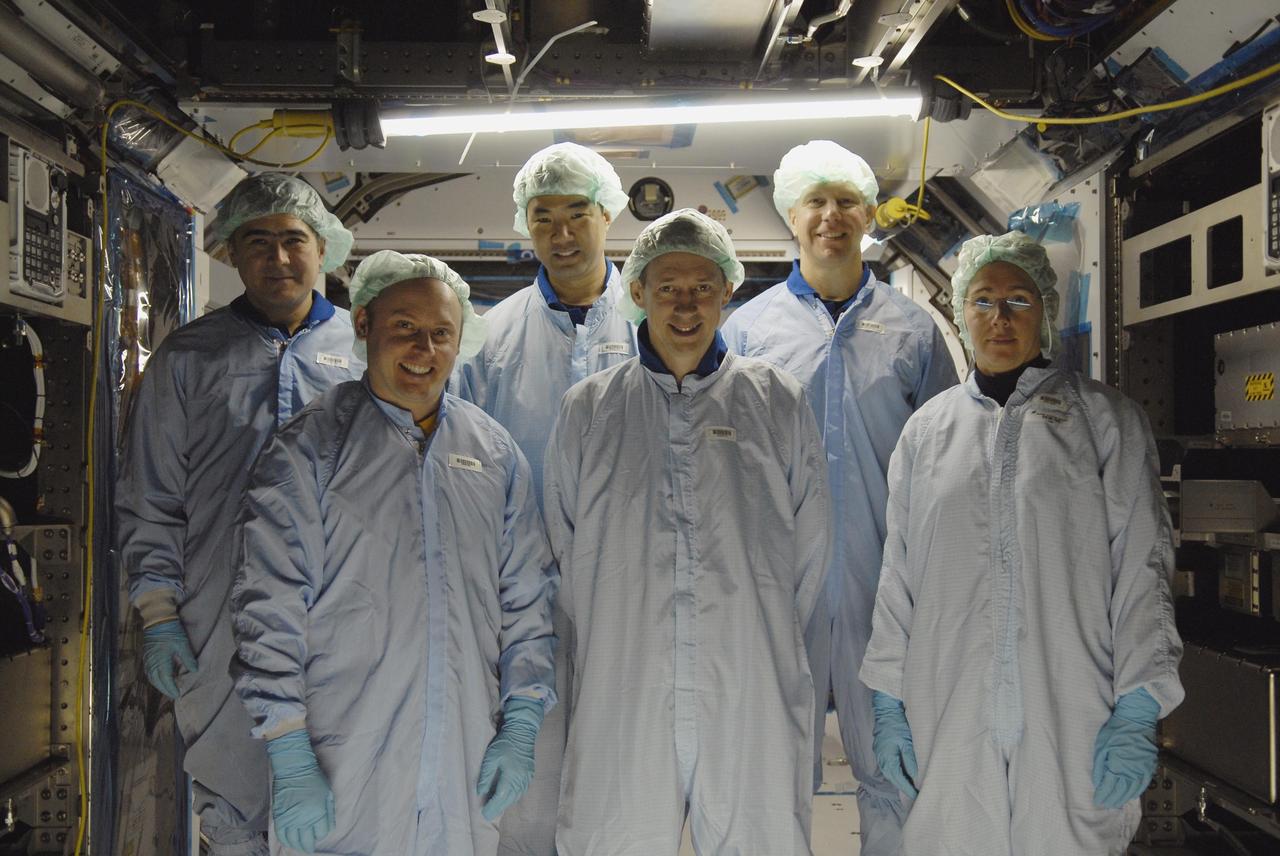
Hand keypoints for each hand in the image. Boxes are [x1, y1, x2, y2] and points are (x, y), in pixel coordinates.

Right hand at [141, 620, 196, 698]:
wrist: (157, 620)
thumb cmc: (171, 631)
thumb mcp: (182, 644)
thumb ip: (188, 659)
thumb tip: (194, 670)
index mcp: (161, 661)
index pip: (166, 680)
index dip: (171, 689)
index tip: (178, 695)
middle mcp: (152, 663)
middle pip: (157, 681)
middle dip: (165, 689)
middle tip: (174, 695)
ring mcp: (148, 660)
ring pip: (152, 678)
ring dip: (160, 685)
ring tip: (169, 689)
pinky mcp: (147, 656)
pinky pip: (149, 672)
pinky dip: (155, 678)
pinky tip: (161, 679)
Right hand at [266, 730, 334, 851]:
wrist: (293, 768)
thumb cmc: (313, 778)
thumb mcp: (327, 793)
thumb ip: (328, 812)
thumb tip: (327, 827)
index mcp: (318, 811)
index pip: (321, 833)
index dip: (321, 834)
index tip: (320, 831)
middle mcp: (303, 818)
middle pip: (306, 841)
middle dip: (309, 845)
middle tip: (310, 847)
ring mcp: (290, 818)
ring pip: (293, 841)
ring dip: (297, 845)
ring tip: (300, 846)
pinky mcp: (279, 816)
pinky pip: (281, 835)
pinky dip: (286, 841)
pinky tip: (290, 841)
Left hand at [476, 697, 544, 820]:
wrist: (522, 732)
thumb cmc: (505, 743)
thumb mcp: (491, 758)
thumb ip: (485, 776)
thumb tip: (480, 792)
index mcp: (510, 776)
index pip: (500, 797)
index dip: (492, 807)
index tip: (484, 813)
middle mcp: (520, 780)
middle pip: (508, 800)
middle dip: (498, 808)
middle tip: (487, 814)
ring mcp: (527, 778)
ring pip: (516, 797)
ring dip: (506, 804)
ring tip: (495, 808)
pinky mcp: (530, 775)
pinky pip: (521, 791)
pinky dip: (513, 797)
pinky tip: (507, 797)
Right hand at [871, 691, 918, 798]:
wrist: (886, 710)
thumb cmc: (897, 724)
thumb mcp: (907, 742)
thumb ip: (910, 760)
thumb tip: (915, 776)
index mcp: (887, 758)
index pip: (898, 779)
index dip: (908, 789)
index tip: (917, 797)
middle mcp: (881, 759)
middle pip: (893, 778)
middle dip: (904, 787)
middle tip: (917, 795)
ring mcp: (880, 755)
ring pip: (891, 773)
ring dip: (901, 780)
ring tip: (913, 787)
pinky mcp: (882, 751)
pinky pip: (890, 766)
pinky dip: (898, 772)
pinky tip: (906, 774)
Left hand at [1093, 688, 1159, 808]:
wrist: (1137, 720)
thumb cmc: (1117, 729)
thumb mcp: (1101, 745)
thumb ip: (1100, 765)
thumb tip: (1098, 781)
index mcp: (1118, 764)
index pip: (1109, 786)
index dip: (1103, 795)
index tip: (1097, 799)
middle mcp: (1132, 770)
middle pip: (1121, 791)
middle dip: (1112, 799)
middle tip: (1105, 804)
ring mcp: (1142, 769)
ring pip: (1133, 790)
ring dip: (1123, 798)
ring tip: (1115, 802)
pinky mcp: (1150, 766)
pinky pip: (1143, 784)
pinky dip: (1136, 792)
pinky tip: (1130, 794)